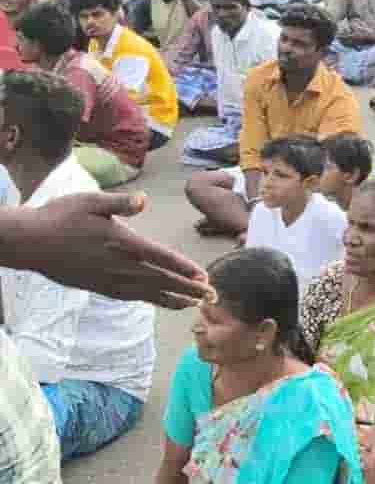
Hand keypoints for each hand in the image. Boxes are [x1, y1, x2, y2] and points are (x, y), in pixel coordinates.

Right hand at [9, 192, 210, 307]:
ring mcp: (110, 279)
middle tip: (213, 296)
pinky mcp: (101, 287)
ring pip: (149, 292)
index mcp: (123, 243)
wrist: (31, 243)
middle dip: (189, 288)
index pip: (161, 258)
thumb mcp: (91, 201)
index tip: (204, 277)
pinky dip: (152, 300)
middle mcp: (120, 265)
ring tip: (196, 304)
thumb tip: (144, 201)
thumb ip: (120, 203)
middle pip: (162, 280)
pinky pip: (133, 296)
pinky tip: (163, 302)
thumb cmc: (61, 217)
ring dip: (174, 298)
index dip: (184, 268)